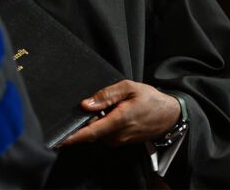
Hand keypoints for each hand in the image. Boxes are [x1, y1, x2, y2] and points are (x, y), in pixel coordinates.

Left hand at [57, 80, 180, 147]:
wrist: (171, 115)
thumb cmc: (151, 100)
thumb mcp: (129, 88)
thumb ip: (106, 95)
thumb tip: (86, 104)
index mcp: (119, 120)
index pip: (90, 132)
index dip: (73, 137)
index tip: (59, 140)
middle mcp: (118, 134)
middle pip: (92, 131)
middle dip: (85, 121)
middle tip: (95, 106)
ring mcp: (121, 140)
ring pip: (99, 131)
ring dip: (97, 121)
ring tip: (110, 107)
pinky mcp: (122, 141)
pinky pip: (106, 133)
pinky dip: (104, 124)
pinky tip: (113, 113)